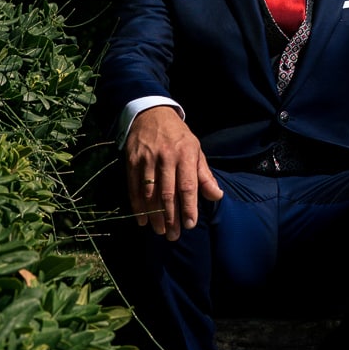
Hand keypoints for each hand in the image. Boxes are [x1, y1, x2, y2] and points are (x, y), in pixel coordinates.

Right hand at [125, 105, 223, 240]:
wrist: (151, 114)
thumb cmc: (178, 136)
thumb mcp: (196, 149)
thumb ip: (205, 175)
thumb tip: (216, 196)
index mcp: (186, 155)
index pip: (188, 186)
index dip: (189, 207)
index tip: (190, 224)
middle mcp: (166, 158)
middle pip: (168, 193)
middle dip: (171, 217)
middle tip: (174, 236)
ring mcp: (147, 160)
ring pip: (150, 193)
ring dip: (154, 215)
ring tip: (160, 231)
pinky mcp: (132, 162)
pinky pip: (134, 188)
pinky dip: (137, 206)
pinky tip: (142, 220)